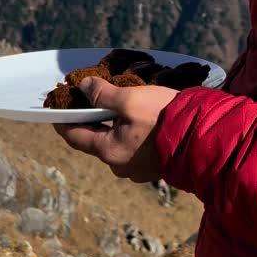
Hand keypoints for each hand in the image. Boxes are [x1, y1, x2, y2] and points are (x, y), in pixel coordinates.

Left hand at [54, 76, 178, 181]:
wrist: (201, 137)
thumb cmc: (163, 117)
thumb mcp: (130, 99)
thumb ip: (104, 94)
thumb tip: (83, 87)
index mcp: (109, 151)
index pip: (75, 137)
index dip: (62, 122)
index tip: (55, 109)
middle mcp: (120, 165)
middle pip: (97, 140)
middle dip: (93, 119)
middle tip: (91, 99)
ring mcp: (138, 169)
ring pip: (117, 143)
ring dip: (114, 125)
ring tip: (120, 104)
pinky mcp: (154, 166)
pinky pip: (134, 147)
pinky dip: (131, 131)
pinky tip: (140, 117)